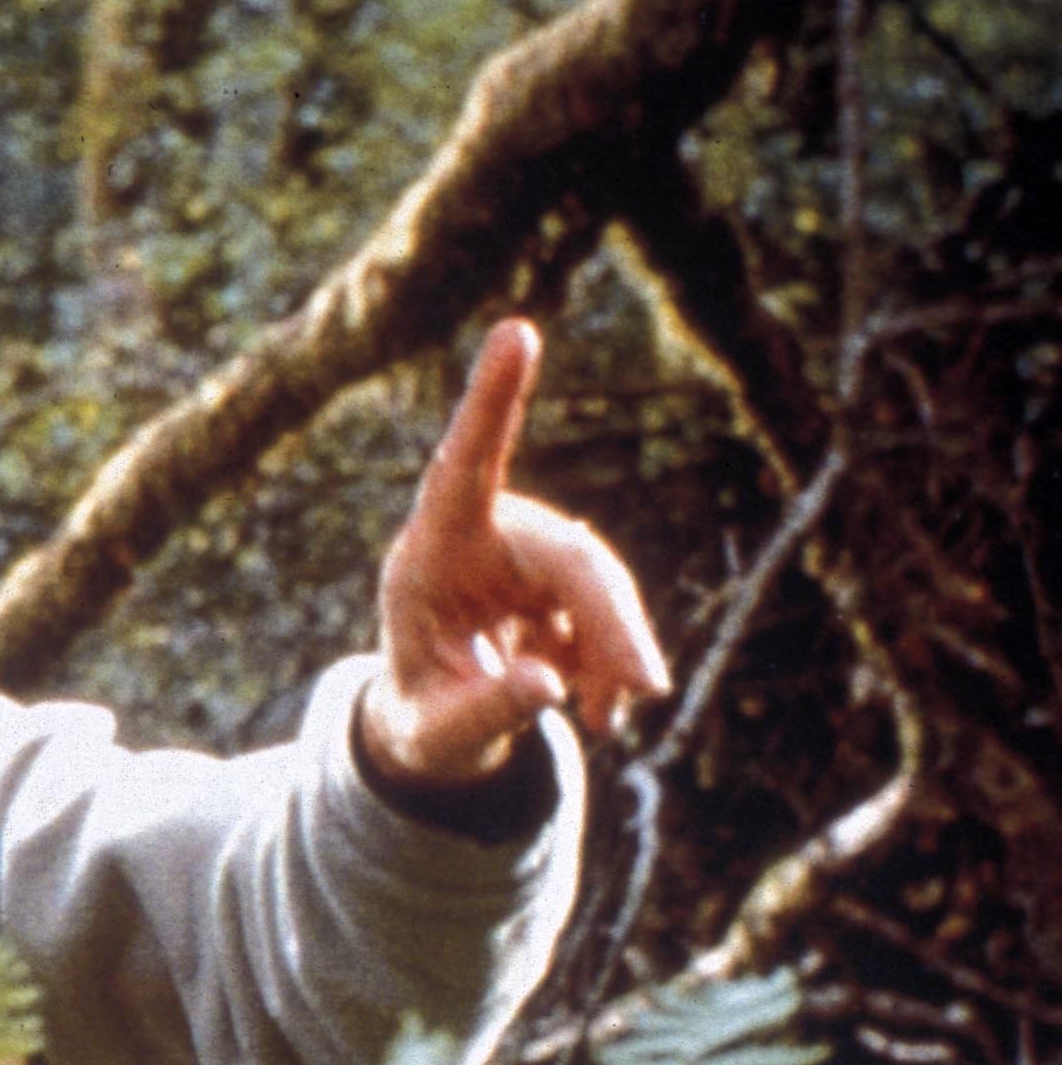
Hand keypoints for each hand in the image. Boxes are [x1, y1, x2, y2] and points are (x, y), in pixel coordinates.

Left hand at [365, 319, 669, 790]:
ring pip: (599, 586)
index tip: (516, 331)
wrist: (430, 726)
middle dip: (612, 623)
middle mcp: (482, 537)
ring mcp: (527, 554)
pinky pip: (606, 614)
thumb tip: (551, 689)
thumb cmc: (418, 721)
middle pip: (571, 558)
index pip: (462, 469)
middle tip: (646, 688)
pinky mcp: (561, 580)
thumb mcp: (435, 733)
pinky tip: (601, 712)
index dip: (492, 403)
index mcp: (431, 553)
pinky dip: (612, 664)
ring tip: (604, 722)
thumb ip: (485, 711)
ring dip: (614, 654)